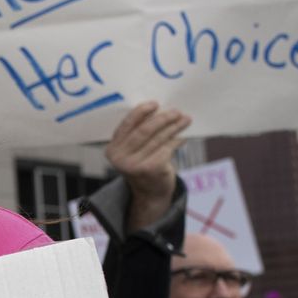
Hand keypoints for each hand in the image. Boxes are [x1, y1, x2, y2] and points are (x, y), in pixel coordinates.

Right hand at [105, 102, 191, 225]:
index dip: (141, 112)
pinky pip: (167, 148)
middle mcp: (120, 158)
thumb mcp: (133, 150)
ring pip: (158, 138)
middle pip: (144, 130)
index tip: (155, 104)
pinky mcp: (150, 169)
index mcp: (112, 149)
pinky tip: (183, 136)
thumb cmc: (143, 164)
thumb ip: (137, 133)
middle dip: (162, 118)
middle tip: (176, 111)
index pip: (127, 125)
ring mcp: (134, 165)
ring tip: (185, 120)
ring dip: (174, 127)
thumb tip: (159, 109)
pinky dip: (177, 140)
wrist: (149, 193)